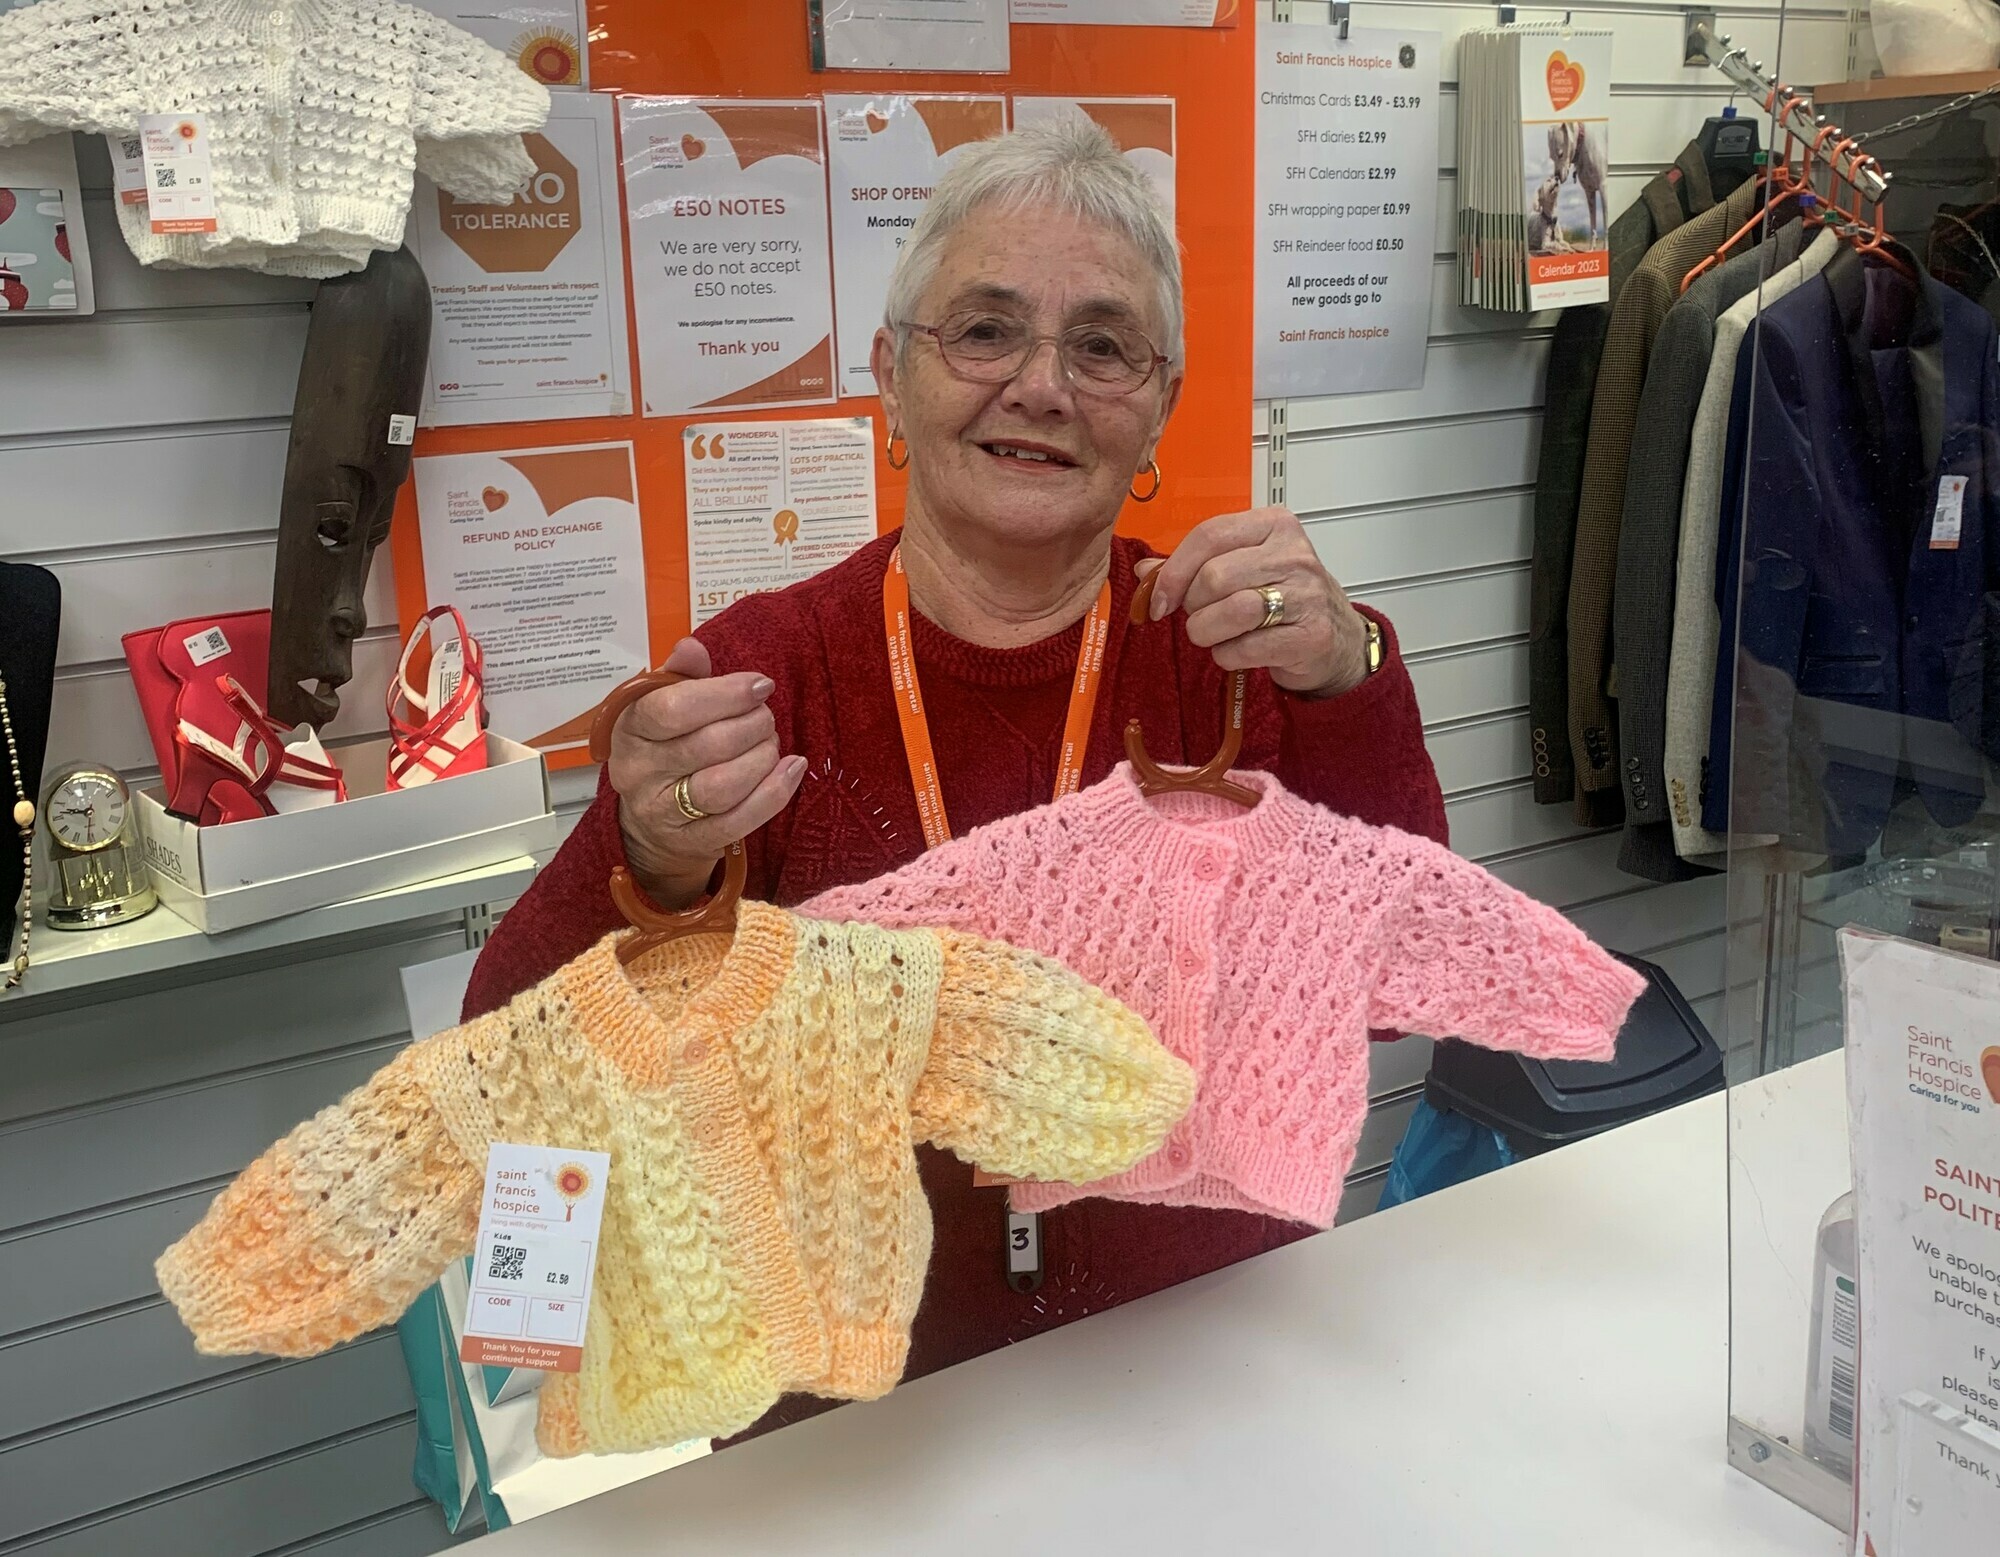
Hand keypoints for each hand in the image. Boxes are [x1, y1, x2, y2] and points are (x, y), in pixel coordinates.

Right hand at [607, 638, 805, 907]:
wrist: (649, 820)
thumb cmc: (664, 747)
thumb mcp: (661, 705)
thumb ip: (680, 675)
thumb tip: (692, 647)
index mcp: (630, 728)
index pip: (672, 709)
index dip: (724, 694)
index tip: (760, 685)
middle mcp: (640, 772)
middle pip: (706, 746)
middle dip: (751, 725)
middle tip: (766, 717)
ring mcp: (665, 812)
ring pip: (723, 786)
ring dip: (761, 758)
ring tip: (771, 742)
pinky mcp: (694, 841)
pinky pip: (740, 821)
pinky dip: (774, 792)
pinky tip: (792, 768)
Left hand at [1138, 507, 1369, 697]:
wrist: (1337, 638)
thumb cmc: (1284, 598)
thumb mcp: (1243, 568)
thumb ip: (1194, 565)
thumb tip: (1146, 572)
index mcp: (1274, 526)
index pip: (1209, 534)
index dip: (1174, 570)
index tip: (1160, 597)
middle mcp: (1294, 555)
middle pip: (1215, 576)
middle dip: (1193, 605)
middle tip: (1200, 616)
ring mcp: (1307, 594)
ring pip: (1231, 611)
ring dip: (1207, 631)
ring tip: (1214, 635)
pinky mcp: (1311, 635)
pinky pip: (1248, 647)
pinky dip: (1228, 655)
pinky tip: (1235, 651)